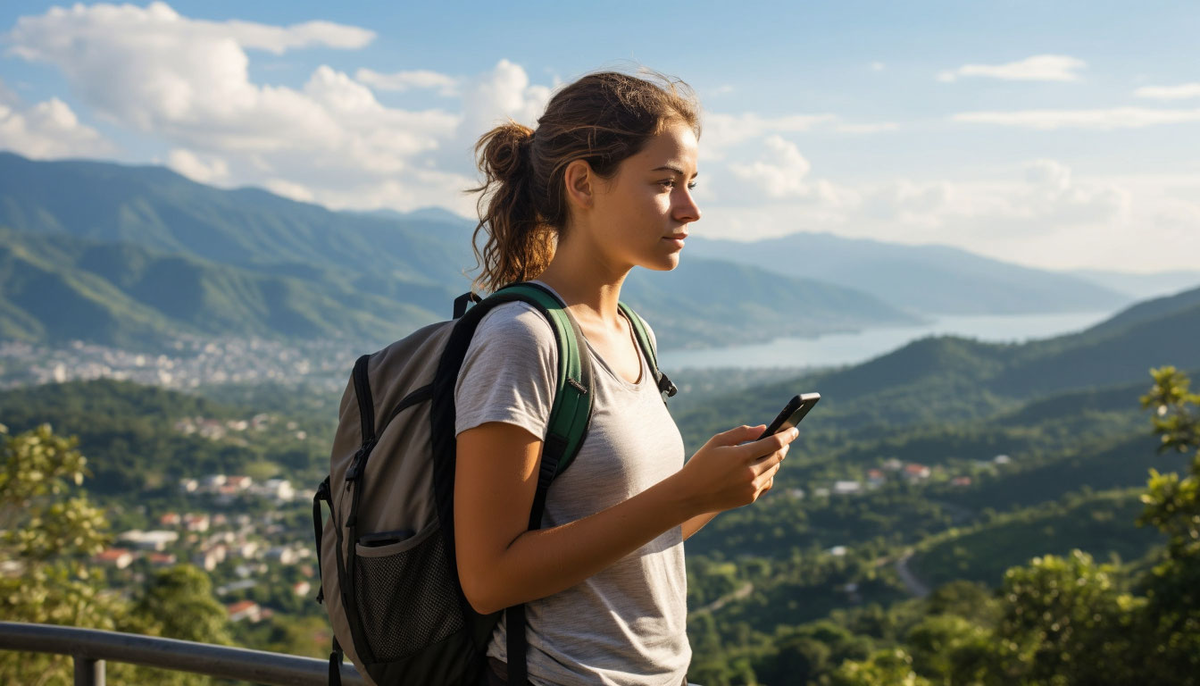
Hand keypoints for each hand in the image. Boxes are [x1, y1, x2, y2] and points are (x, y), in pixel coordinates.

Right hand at [674, 424, 797, 515]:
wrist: (690, 494)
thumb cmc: (702, 464)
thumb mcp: (717, 441)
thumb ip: (742, 432)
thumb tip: (764, 429)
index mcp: (742, 455)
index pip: (774, 443)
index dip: (787, 435)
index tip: (794, 430)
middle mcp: (750, 473)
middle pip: (777, 457)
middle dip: (783, 447)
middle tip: (785, 440)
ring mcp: (752, 488)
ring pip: (774, 470)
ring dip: (775, 460)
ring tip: (773, 452)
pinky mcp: (750, 498)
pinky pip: (767, 483)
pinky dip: (768, 474)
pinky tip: (763, 469)